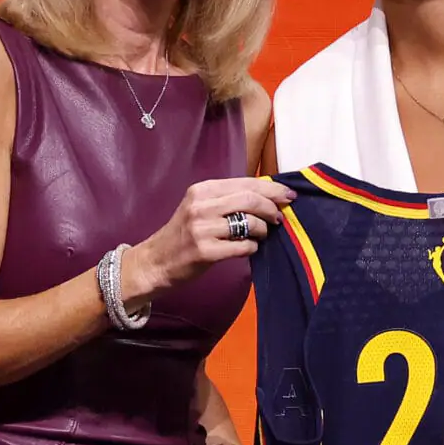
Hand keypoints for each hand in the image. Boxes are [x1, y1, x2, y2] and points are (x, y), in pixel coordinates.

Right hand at [122, 177, 293, 301]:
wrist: (154, 261)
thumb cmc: (183, 234)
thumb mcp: (200, 207)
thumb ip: (227, 200)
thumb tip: (267, 195)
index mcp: (202, 190)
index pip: (245, 183)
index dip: (271, 189)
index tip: (288, 196)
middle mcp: (201, 205)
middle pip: (250, 200)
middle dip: (271, 208)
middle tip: (279, 218)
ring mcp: (202, 228)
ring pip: (249, 223)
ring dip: (263, 230)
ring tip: (262, 235)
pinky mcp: (205, 251)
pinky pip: (242, 247)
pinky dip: (252, 247)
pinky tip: (249, 248)